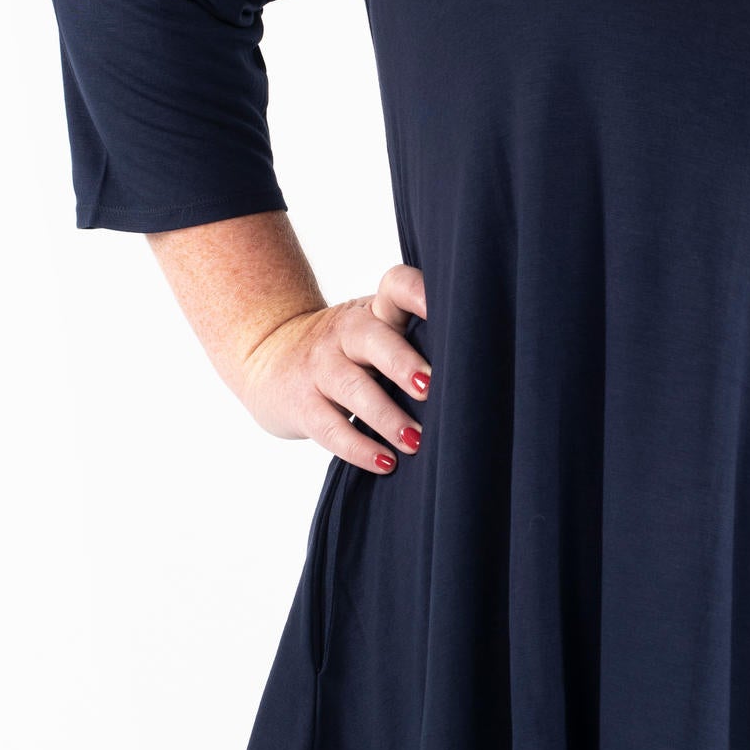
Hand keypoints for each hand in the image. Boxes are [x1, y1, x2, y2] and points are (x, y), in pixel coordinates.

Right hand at [236, 263, 431, 473]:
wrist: (268, 357)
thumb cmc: (348, 350)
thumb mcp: (377, 329)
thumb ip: (416, 337)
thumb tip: (481, 371)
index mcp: (374, 310)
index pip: (396, 286)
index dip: (419, 293)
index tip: (445, 310)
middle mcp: (346, 332)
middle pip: (373, 339)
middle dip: (403, 363)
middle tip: (432, 388)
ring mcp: (319, 366)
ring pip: (352, 388)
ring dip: (387, 417)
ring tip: (417, 442)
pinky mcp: (301, 403)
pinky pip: (330, 428)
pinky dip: (359, 448)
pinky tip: (386, 463)